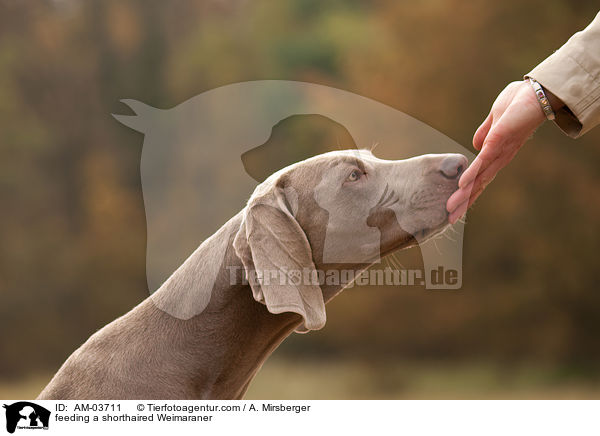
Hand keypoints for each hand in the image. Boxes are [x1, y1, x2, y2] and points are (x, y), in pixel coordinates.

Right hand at [446, 80, 549, 223]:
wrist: (536, 93)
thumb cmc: (518, 102)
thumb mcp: (495, 119)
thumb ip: (484, 132)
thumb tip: (475, 146)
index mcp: (497, 154)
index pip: (480, 177)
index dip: (468, 192)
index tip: (456, 206)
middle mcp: (499, 158)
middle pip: (479, 184)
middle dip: (464, 201)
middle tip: (450, 218)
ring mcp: (499, 152)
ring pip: (479, 178)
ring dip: (464, 194)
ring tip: (450, 209)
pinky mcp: (498, 143)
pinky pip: (483, 162)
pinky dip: (472, 174)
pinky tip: (461, 185)